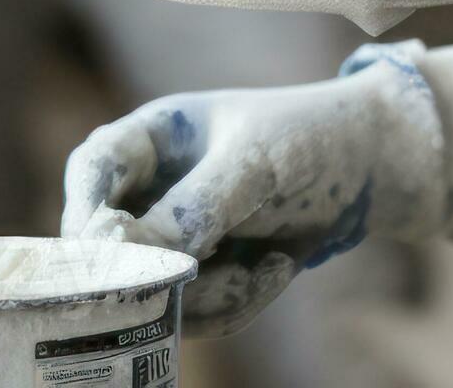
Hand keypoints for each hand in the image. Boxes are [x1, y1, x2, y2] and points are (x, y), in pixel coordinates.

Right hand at [60, 53, 445, 337]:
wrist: (369, 171)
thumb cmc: (307, 141)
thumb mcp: (254, 165)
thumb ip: (194, 207)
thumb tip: (135, 255)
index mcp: (154, 139)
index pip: (93, 169)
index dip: (83, 207)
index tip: (99, 245)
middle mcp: (153, 190)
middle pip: (110, 244)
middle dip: (153, 269)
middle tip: (191, 275)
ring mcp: (177, 239)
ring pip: (155, 290)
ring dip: (210, 292)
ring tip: (269, 265)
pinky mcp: (206, 277)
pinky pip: (197, 313)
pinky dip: (236, 302)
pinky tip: (278, 269)